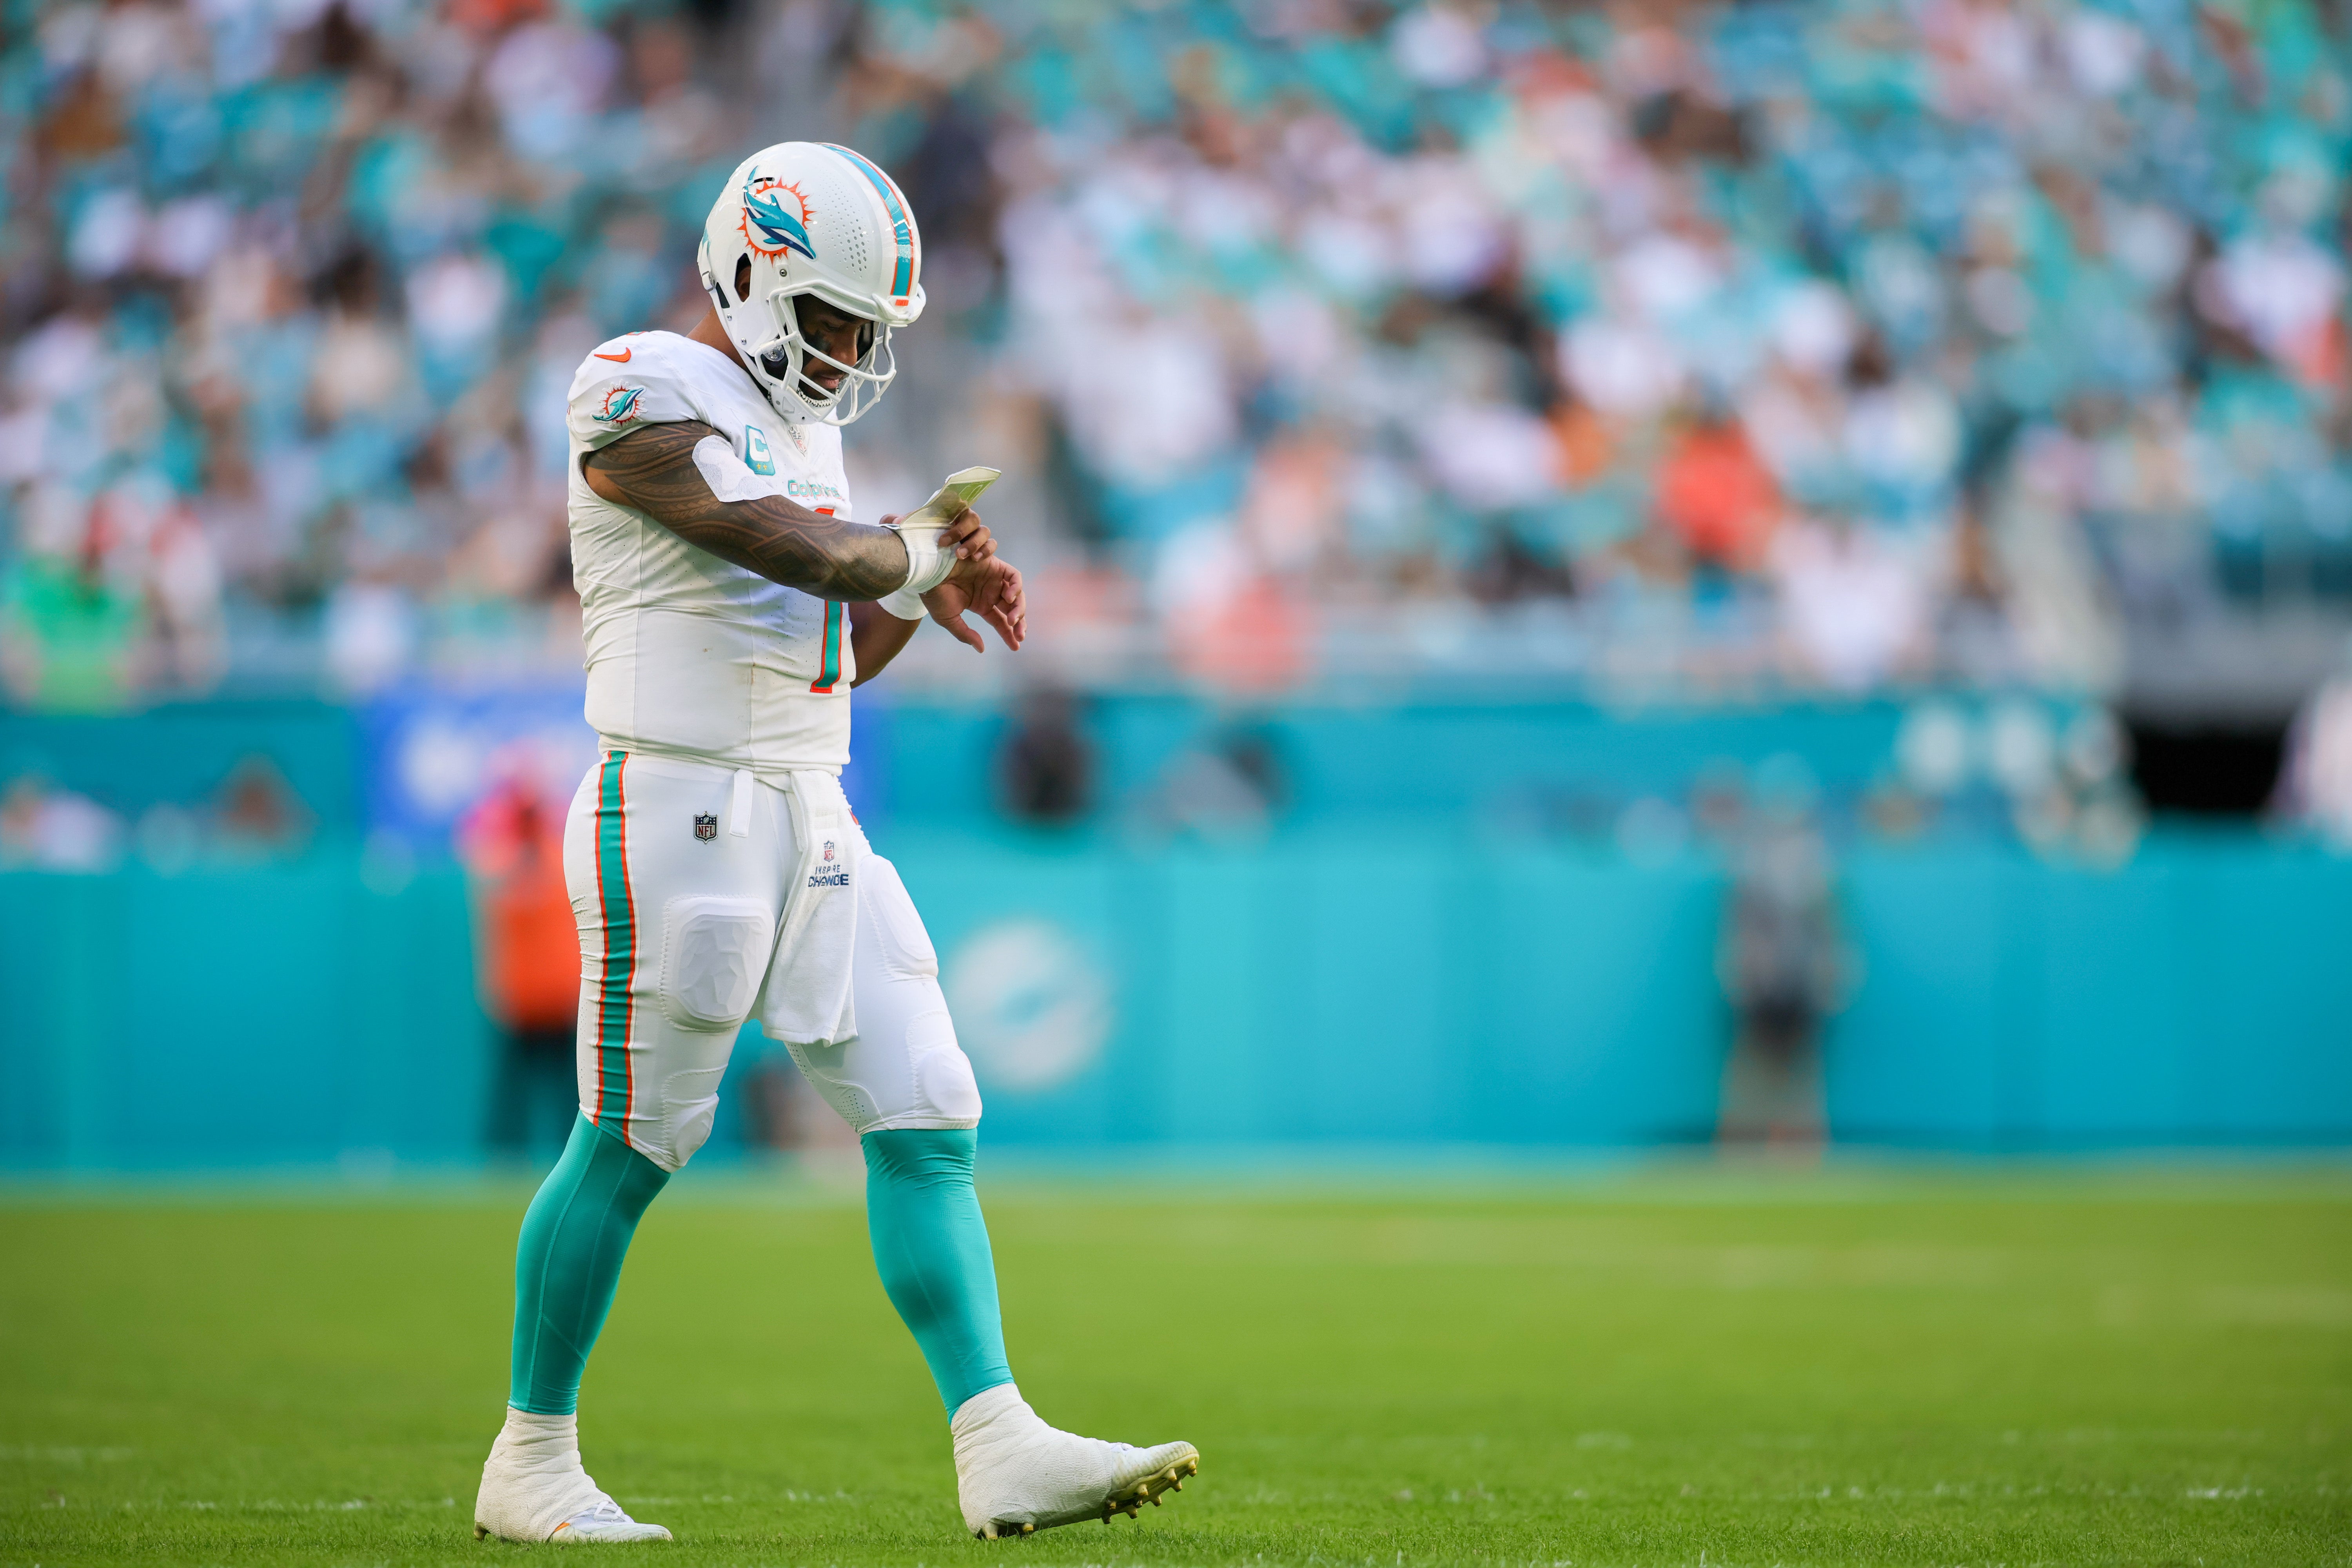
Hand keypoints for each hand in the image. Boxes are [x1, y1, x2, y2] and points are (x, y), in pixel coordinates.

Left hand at [875, 506, 994, 560]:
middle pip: (972, 517)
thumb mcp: (904, 546)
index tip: (945, 510)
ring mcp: (972, 542)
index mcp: (944, 522)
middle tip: (944, 543)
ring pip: (984, 530)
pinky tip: (976, 559)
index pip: (954, 504)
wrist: (927, 588)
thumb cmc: (918, 563)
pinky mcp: (983, 557)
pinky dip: (987, 549)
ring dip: (975, 541)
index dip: (954, 503)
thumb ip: (895, 528)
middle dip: (961, 528)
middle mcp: (961, 529)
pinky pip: (991, 546)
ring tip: (961, 555)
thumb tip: (897, 520)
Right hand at [924, 554, 1025, 652]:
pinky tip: (1009, 599)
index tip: (1015, 647)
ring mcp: (993, 579)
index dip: (1009, 634)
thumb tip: (981, 649)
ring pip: (1017, 595)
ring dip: (1019, 608)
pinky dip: (1016, 587)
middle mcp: (990, 592)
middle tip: (1019, 634)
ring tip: (1012, 619)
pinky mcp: (995, 566)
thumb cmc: (935, 595)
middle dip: (1019, 623)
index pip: (1000, 621)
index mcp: (981, 605)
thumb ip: (965, 634)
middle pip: (1012, 609)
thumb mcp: (949, 619)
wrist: (929, 572)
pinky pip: (1014, 576)